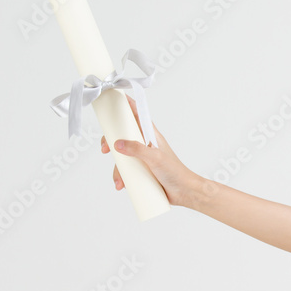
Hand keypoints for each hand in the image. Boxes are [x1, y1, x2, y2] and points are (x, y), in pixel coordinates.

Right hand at [101, 93, 201, 207]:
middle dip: (111, 142)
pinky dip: (121, 177)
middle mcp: (145, 144)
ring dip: (117, 168)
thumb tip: (118, 143)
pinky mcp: (141, 170)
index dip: (125, 105)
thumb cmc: (176, 172)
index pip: (137, 115)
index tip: (113, 98)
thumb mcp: (155, 158)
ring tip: (119, 179)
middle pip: (123, 135)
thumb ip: (137, 150)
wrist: (184, 192)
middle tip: (106, 149)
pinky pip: (126, 171)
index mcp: (150, 135)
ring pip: (122, 156)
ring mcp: (142, 158)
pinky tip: (122, 184)